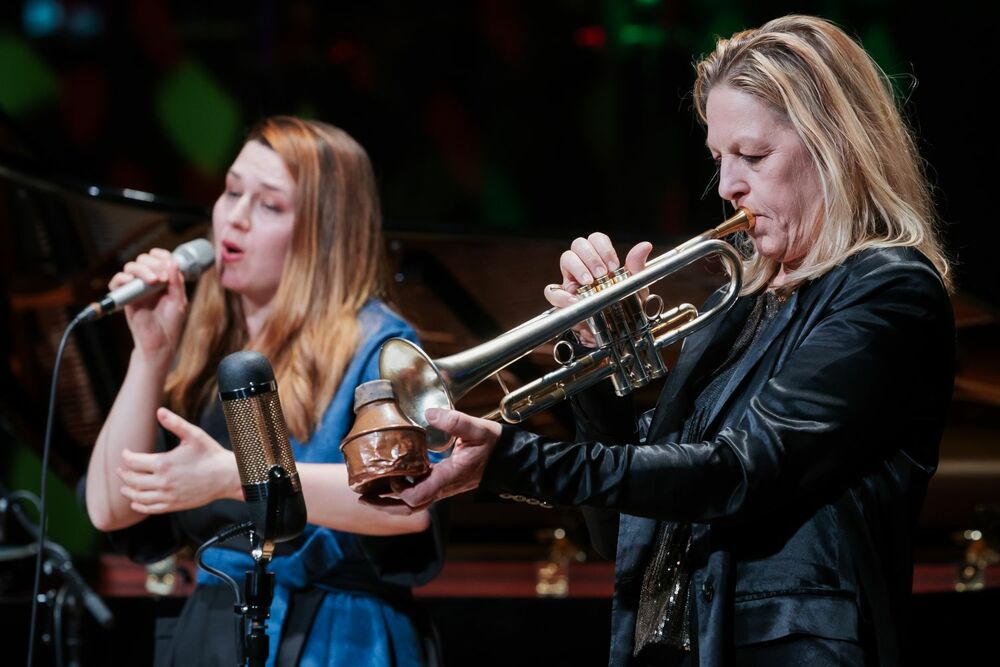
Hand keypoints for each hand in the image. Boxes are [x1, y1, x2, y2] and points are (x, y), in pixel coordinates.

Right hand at [111, 248, 187, 366]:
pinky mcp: (125, 297)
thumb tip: (173, 262)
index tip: (168, 260)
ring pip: (131, 267)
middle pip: (144, 259)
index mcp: (163, 279)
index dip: (161, 255)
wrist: (160, 341)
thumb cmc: (171, 322)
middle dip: (154, 264)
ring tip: (153, 280)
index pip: (159, 258)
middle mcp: (148, 281)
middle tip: (163, 278)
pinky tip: (131, 281)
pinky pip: (117, 282)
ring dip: (142, 269)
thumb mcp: (178, 300)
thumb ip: (176, 282)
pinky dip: (122, 278)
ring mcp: (136, 288)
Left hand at [116, 407, 239, 514]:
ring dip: (127, 491)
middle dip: (124, 473)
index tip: (126, 452)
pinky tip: (135, 502)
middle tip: (121, 469)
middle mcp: (163, 481)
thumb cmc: (210, 454)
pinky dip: (139, 506)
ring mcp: (168, 495)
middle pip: (132, 479)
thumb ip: (175, 423)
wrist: (227, 476)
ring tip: (124, 486)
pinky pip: (150, 508)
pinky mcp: (174, 505)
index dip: (126, 456)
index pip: (133, 462)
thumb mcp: (194, 435)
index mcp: (164, 463)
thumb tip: (159, 411)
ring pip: (138, 496)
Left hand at [361, 407, 501, 511]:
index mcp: (449, 477)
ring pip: (413, 504)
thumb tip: (429, 414)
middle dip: (385, 504)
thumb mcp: (477, 429)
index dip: (400, 489)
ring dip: (390, 502)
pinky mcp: (443, 483)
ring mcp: (443, 488)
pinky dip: (401, 492)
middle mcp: (444, 487)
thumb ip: (455, 421)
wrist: (509, 459)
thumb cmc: (495, 445)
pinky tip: (390, 480)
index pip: (418, 496)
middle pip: (410, 507)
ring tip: (368, 494)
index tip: (391, 474)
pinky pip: (419, 494)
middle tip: (362, 495)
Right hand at [543, 234, 652, 346]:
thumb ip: (636, 266)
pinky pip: (552, 291)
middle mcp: (584, 266)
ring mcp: (571, 281)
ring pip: (566, 258)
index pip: (595, 239)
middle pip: (578, 244)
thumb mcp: (634, 287)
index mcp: (601, 260)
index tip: (614, 266)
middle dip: (591, 257)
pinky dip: (561, 294)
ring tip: (590, 282)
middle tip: (602, 274)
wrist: (615, 332)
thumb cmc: (623, 305)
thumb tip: (644, 246)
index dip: (603, 248)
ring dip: (578, 268)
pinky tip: (575, 300)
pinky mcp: (562, 299)